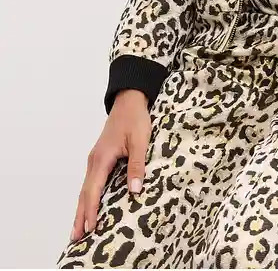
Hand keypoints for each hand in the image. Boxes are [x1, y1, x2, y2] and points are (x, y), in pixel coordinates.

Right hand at [68, 89, 150, 241]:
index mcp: (102, 157)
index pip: (93, 189)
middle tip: (76, 237)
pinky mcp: (99, 158)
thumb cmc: (134, 119)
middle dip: (80, 215)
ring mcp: (95, 159)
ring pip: (85, 188)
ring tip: (78, 228)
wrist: (129, 101)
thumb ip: (137, 165)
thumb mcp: (140, 141)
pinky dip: (87, 196)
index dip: (92, 210)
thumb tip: (134, 190)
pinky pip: (90, 181)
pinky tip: (88, 205)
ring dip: (82, 208)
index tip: (90, 228)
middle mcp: (95, 160)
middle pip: (84, 192)